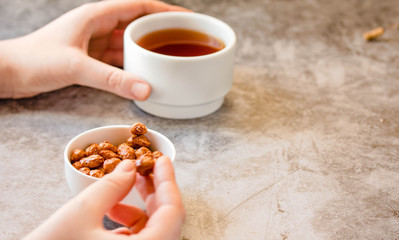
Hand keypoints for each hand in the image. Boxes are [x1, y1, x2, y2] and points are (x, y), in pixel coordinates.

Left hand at [0, 0, 187, 98]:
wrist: (8, 72)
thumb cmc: (34, 60)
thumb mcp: (77, 67)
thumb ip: (112, 80)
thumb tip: (146, 89)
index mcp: (96, 16)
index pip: (139, 7)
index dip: (164, 11)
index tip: (186, 18)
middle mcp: (97, 26)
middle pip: (137, 24)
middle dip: (160, 31)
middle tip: (183, 42)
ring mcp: (94, 42)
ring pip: (129, 43)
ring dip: (147, 49)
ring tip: (168, 58)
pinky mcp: (89, 58)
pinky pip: (118, 59)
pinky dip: (132, 65)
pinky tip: (144, 74)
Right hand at [23, 157, 184, 239]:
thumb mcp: (81, 213)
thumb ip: (111, 186)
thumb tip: (129, 167)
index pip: (173, 212)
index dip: (168, 181)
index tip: (162, 160)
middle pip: (165, 220)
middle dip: (153, 192)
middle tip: (142, 168)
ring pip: (153, 231)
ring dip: (138, 208)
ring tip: (117, 193)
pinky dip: (130, 225)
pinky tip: (111, 213)